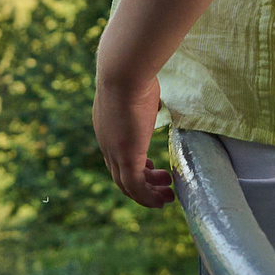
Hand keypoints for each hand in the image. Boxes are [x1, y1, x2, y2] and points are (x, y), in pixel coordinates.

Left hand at [92, 63, 175, 207]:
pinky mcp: (127, 157)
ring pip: (128, 185)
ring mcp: (115, 152)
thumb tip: (152, 93)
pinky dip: (148, 198)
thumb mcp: (137, 91)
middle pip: (120, 174)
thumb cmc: (134, 74)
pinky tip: (161, 201)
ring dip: (148, 194)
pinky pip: (136, 187)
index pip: (117, 156)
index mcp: (107, 129)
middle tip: (163, 186)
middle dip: (143, 183)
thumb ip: (143, 99)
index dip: (136, 166)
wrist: (123, 73)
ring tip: (167, 196)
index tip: (153, 169)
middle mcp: (107, 144)